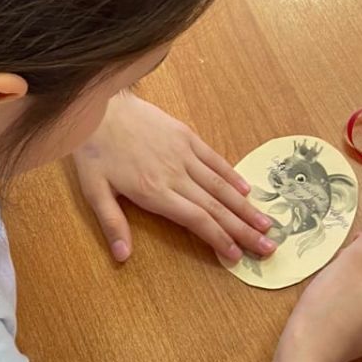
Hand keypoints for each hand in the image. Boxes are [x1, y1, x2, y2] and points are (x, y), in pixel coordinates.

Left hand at [72, 92, 277, 262]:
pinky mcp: (185, 136)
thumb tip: (123, 256)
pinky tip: (247, 190)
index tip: (236, 255)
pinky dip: (232, 176)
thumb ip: (112, 223)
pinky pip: (214, 159)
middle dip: (243, 229)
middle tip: (268, 246)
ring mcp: (183, 153)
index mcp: (154, 191)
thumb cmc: (93, 150)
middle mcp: (175, 174)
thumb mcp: (93, 190)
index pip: (196, 219)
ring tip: (267, 224)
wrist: (99, 105)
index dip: (218, 238)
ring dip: (246, 207)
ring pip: (220, 185)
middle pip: (216, 206)